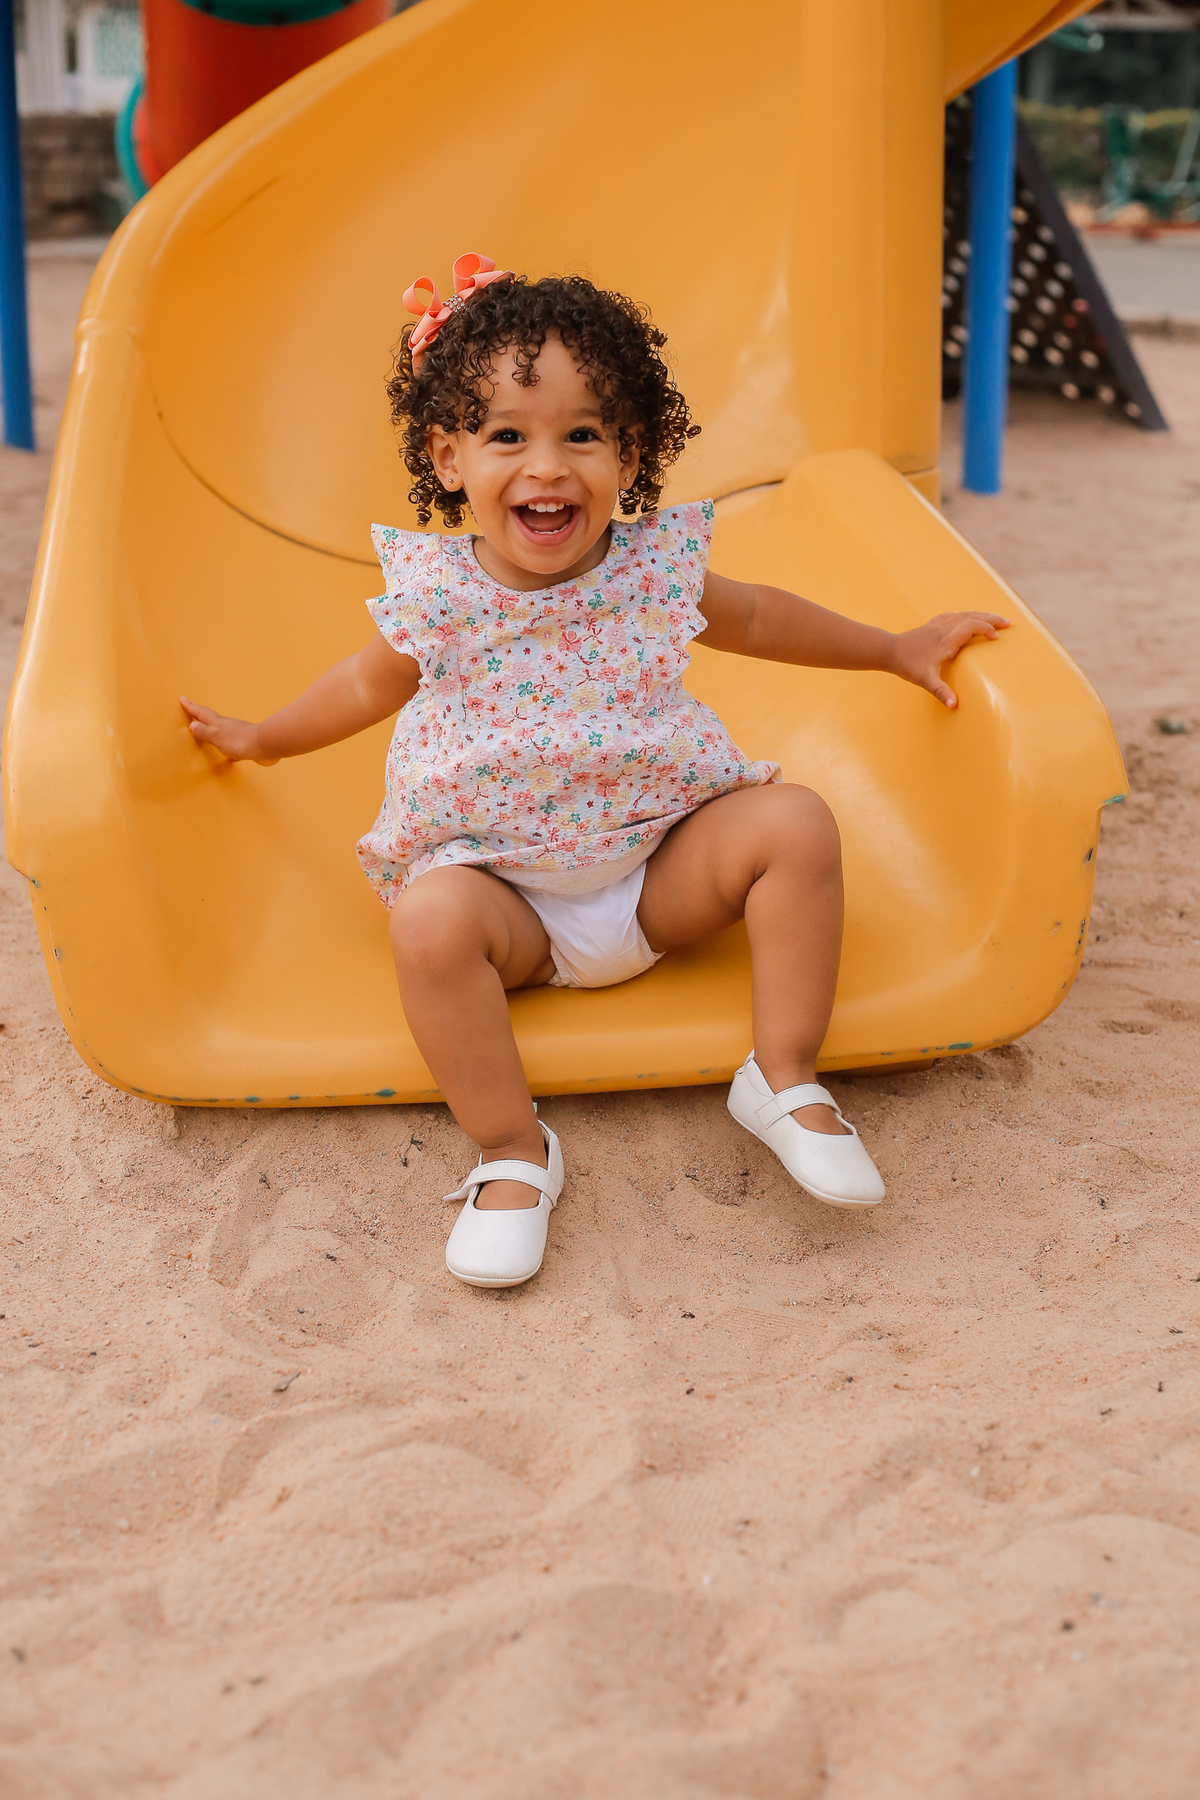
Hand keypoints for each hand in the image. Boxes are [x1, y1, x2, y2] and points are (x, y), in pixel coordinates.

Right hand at [180, 695, 276, 763]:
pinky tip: (227, 747)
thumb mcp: (218, 737)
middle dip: (200, 712)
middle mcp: (227, 725)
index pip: (202, 713)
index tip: (183, 698)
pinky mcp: (245, 741)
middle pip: (210, 717)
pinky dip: (225, 740)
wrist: (266, 745)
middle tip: (192, 705)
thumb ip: (205, 732)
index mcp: (218, 723)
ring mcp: (237, 732)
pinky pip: (231, 739)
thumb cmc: (240, 741)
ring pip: (221, 726)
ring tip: (206, 724)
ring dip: (212, 724)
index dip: (191, 707)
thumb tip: (192, 724)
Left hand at [887, 611, 1009, 708]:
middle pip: (972, 616)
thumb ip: (941, 692)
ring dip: (980, 615)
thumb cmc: (907, 666)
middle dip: (991, 619)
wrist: (887, 651)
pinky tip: (967, 618)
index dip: (986, 629)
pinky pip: (953, 616)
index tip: (997, 638)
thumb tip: (955, 705)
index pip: (971, 627)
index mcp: (946, 640)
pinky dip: (965, 615)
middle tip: (1008, 623)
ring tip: (994, 619)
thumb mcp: (925, 681)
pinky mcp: (931, 625)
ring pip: (963, 614)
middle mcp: (944, 629)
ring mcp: (937, 625)